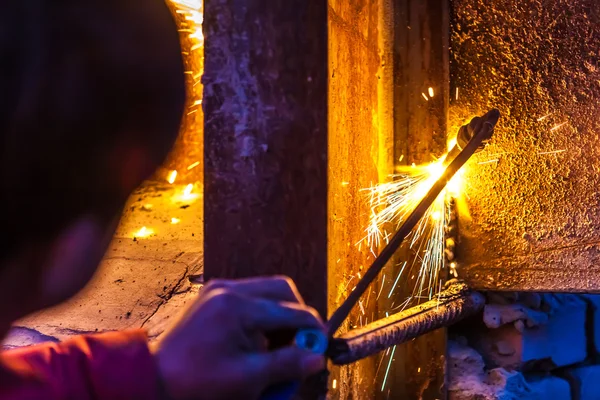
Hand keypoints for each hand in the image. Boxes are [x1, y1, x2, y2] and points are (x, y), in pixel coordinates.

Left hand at [152, 276, 325, 399]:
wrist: (152, 379)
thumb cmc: (196, 383)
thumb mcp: (247, 379)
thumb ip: (286, 364)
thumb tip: (316, 357)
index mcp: (237, 306)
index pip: (291, 310)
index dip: (312, 329)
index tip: (321, 348)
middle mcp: (228, 288)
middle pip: (282, 290)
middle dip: (298, 316)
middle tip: (302, 343)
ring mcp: (217, 289)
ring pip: (266, 291)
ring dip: (280, 315)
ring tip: (277, 347)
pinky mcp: (211, 296)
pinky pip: (248, 297)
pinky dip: (261, 315)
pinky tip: (256, 341)